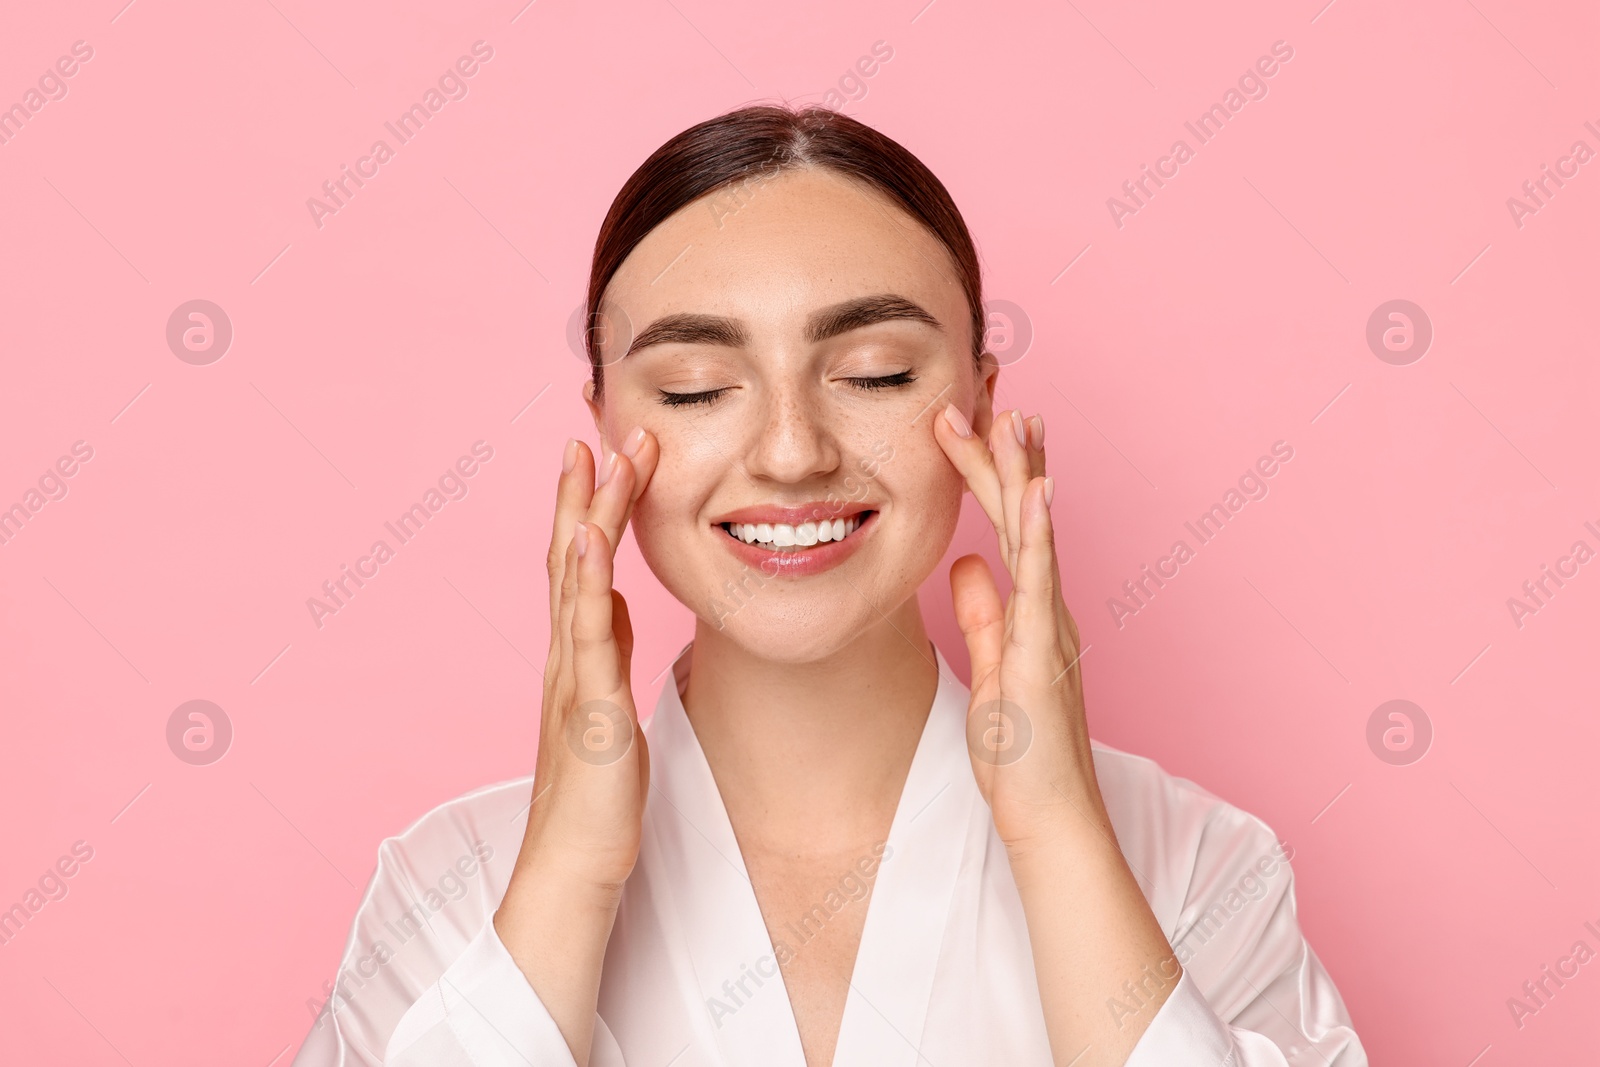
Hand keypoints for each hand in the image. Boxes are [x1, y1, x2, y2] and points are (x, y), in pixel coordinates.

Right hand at [522, 427, 660, 891]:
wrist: (572, 867)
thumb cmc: (595, 798)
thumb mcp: (608, 705)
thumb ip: (606, 652)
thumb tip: (614, 602)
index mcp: (576, 657)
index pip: (581, 567)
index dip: (590, 509)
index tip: (604, 455)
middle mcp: (566, 657)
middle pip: (573, 559)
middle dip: (587, 492)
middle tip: (598, 429)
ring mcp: (573, 679)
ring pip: (577, 582)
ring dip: (588, 515)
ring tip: (597, 458)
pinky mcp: (589, 709)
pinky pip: (586, 636)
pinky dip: (585, 583)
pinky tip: (589, 539)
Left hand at [934, 405, 1105, 850]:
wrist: (1048, 816)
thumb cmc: (1022, 753)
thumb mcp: (991, 668)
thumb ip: (981, 615)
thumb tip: (965, 565)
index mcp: (1031, 609)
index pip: (1006, 526)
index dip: (989, 475)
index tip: (972, 424)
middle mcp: (1047, 607)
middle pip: (1020, 515)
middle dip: (1003, 454)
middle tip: (987, 394)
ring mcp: (1050, 625)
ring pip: (1034, 535)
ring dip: (1023, 475)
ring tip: (1014, 417)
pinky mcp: (1044, 651)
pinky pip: (1040, 582)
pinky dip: (1037, 532)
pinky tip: (1035, 489)